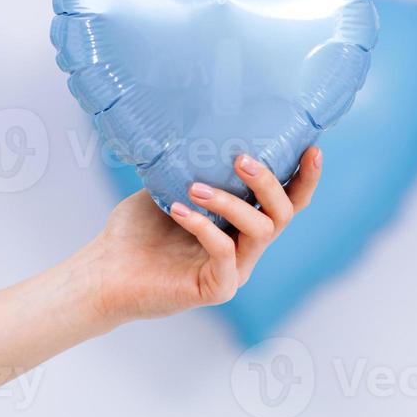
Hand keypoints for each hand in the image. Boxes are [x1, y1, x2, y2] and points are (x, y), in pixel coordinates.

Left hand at [78, 148, 322, 329]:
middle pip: (283, 214)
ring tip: (197, 187)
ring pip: (261, 231)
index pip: (285, 202)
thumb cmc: (135, 232)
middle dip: (268, 182)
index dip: (304, 178)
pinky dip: (204, 227)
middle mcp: (246, 249)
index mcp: (241, 226)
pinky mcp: (217, 289)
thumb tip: (203, 127)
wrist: (105, 271)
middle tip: (241, 159)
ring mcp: (235, 271)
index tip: (311, 148)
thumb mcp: (170, 186)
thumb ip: (194, 166)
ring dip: (232, 203)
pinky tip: (178, 210)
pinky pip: (225, 253)